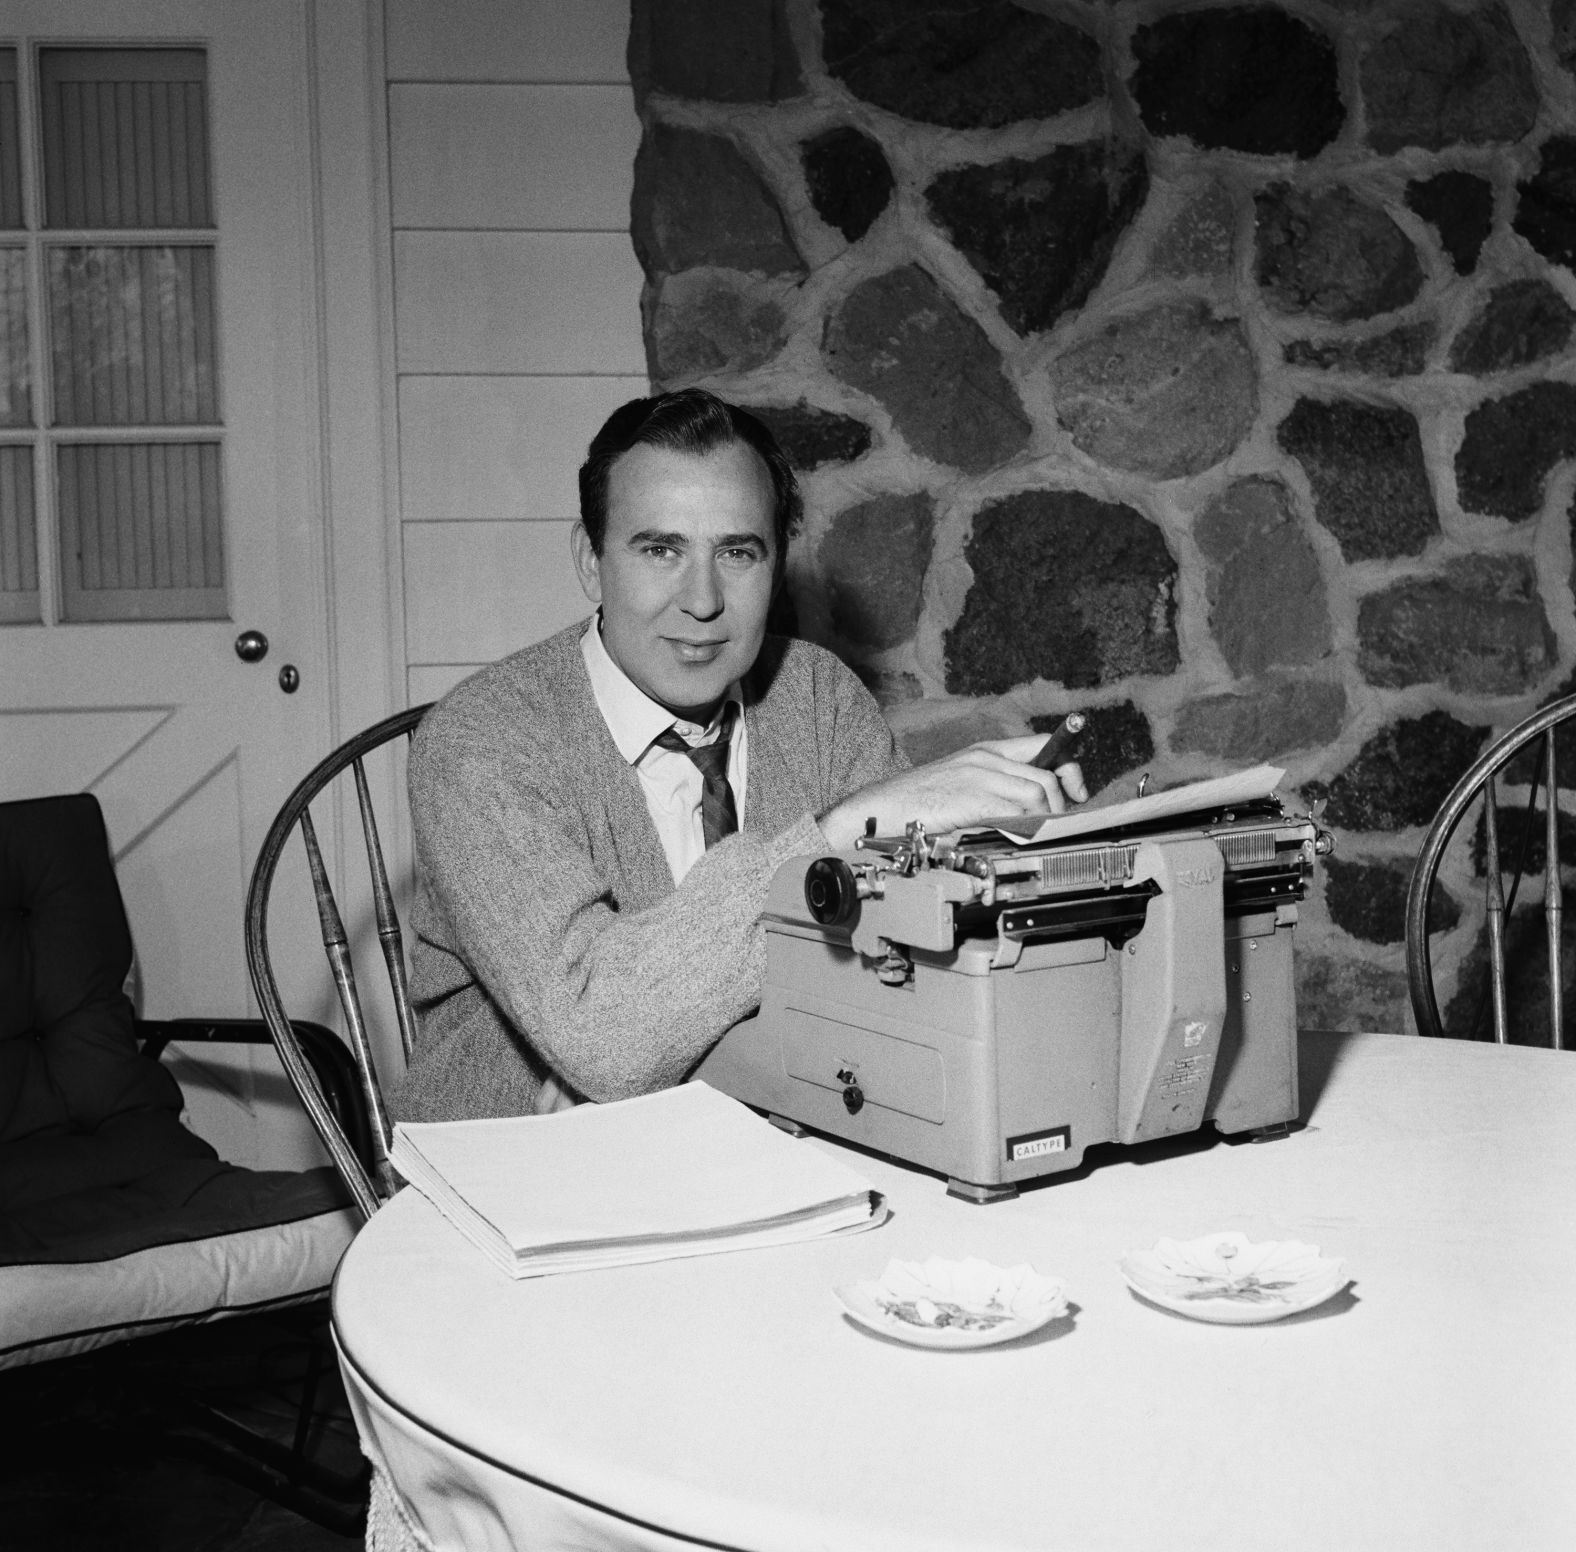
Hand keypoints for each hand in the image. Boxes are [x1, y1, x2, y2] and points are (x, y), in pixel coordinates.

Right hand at [818, 736, 1087, 849]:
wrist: (881, 809)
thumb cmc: (918, 805)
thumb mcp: (963, 788)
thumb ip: (997, 792)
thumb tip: (1034, 810)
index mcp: (986, 751)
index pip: (1043, 745)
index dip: (1068, 770)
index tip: (1077, 793)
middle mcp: (985, 757)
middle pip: (1046, 775)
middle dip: (1061, 804)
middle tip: (1057, 824)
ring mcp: (977, 775)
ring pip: (1037, 792)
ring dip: (1045, 819)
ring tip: (1036, 835)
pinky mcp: (970, 797)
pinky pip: (1016, 809)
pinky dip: (1028, 825)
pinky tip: (1020, 836)